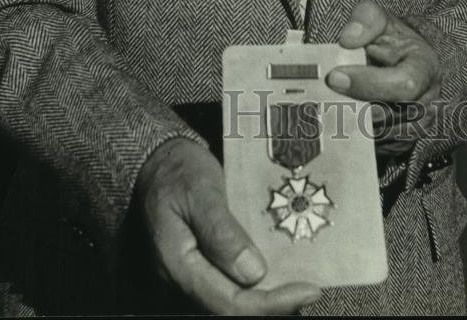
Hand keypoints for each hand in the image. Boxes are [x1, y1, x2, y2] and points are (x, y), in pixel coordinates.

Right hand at [136, 137, 321, 314]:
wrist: (157, 161)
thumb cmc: (178, 170)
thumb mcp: (201, 191)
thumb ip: (222, 232)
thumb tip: (254, 273)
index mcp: (177, 264)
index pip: (228, 303)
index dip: (271, 304)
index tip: (308, 289)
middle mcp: (181, 280)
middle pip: (230, 309)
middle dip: (272, 306)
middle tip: (309, 290)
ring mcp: (188, 277)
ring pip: (229, 302)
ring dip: (265, 299)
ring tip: (298, 286)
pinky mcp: (197, 269)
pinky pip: (227, 288)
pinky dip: (254, 286)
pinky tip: (276, 276)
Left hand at [326, 0, 440, 154]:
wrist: (400, 60)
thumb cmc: (389, 39)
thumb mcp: (379, 18)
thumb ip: (365, 21)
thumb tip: (348, 39)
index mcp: (425, 68)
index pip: (404, 85)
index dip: (368, 84)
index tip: (334, 76)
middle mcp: (426, 102)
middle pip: (386, 115)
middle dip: (351, 106)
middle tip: (321, 97)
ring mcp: (416, 127)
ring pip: (378, 135)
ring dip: (349, 124)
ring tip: (323, 108)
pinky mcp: (400, 143)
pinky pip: (375, 148)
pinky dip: (352, 138)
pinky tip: (333, 123)